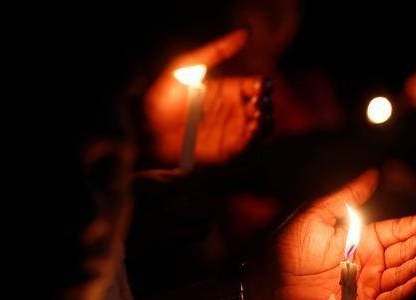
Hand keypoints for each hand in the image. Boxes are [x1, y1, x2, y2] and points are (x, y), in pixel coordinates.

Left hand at [144, 29, 272, 165]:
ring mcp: (232, 131)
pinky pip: (249, 145)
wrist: (148, 127)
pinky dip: (256, 137)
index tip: (259, 87)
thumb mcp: (190, 66)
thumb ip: (218, 50)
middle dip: (267, 104)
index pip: (258, 86)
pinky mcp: (228, 150)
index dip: (263, 86)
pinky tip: (251, 129)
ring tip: (256, 116)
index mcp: (230, 90)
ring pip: (263, 127)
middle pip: (265, 106)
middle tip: (258, 103)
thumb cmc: (164, 97)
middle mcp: (234, 110)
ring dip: (265, 121)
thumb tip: (246, 32)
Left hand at [250, 169, 415, 299]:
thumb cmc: (285, 248)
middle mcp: (370, 265)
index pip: (396, 233)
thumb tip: (373, 172)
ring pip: (402, 279)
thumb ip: (347, 196)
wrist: (266, 282)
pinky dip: (406, 293)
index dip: (413, 228)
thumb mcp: (317, 214)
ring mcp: (367, 288)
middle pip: (404, 256)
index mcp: (362, 241)